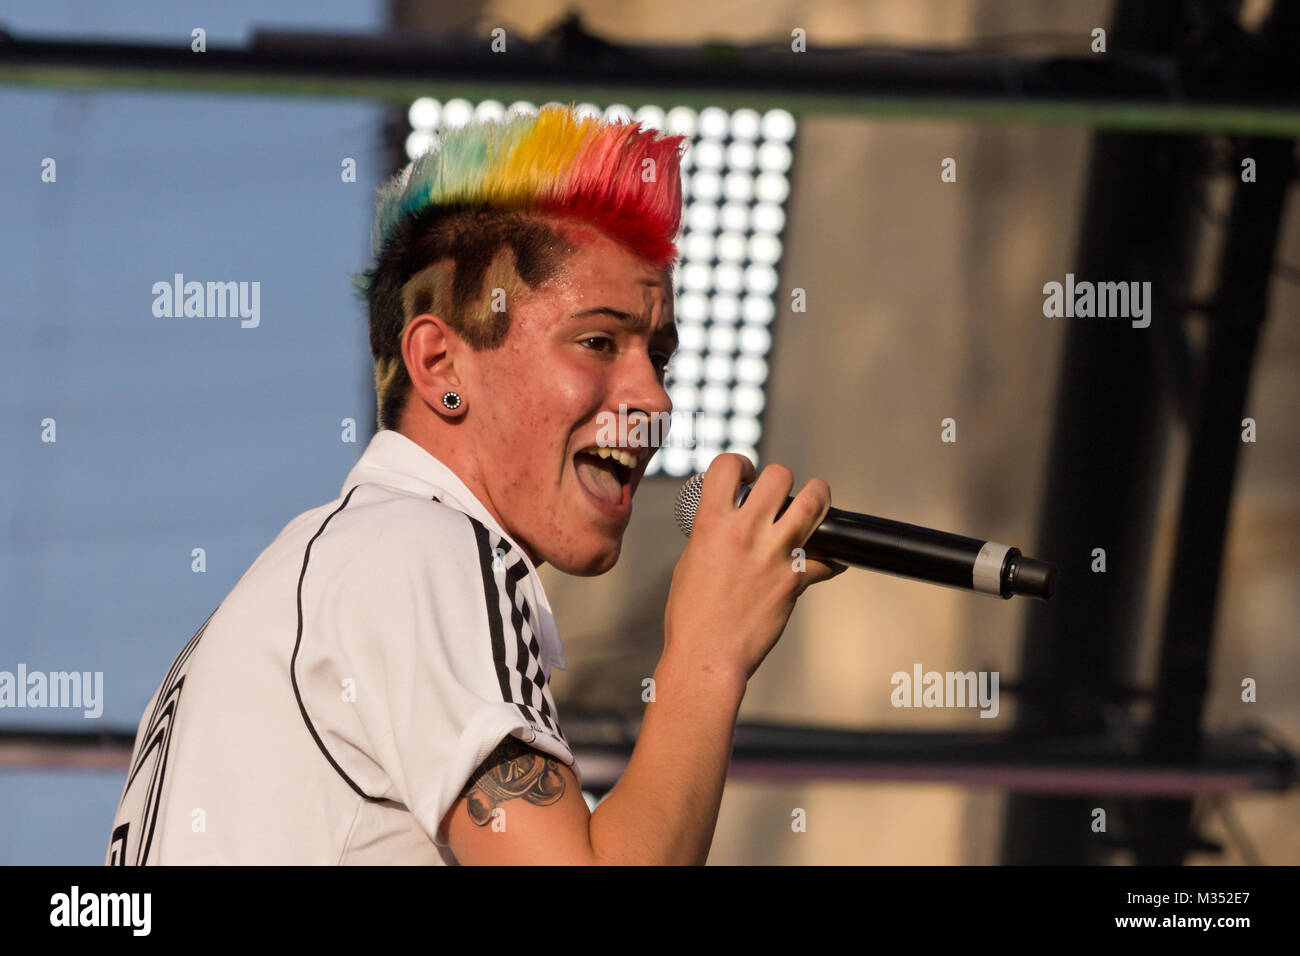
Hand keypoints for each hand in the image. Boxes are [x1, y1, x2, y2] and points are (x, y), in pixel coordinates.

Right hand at [664, 453, 844, 682]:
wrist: (707, 654)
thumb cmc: (691, 616)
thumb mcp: (690, 561)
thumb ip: (712, 534)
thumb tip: (728, 525)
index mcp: (712, 523)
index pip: (728, 466)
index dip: (740, 463)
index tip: (746, 474)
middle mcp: (746, 532)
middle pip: (780, 476)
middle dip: (783, 479)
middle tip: (783, 492)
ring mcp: (775, 554)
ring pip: (813, 503)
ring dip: (819, 497)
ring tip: (817, 501)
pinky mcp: (795, 580)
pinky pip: (828, 559)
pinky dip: (833, 559)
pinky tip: (830, 560)